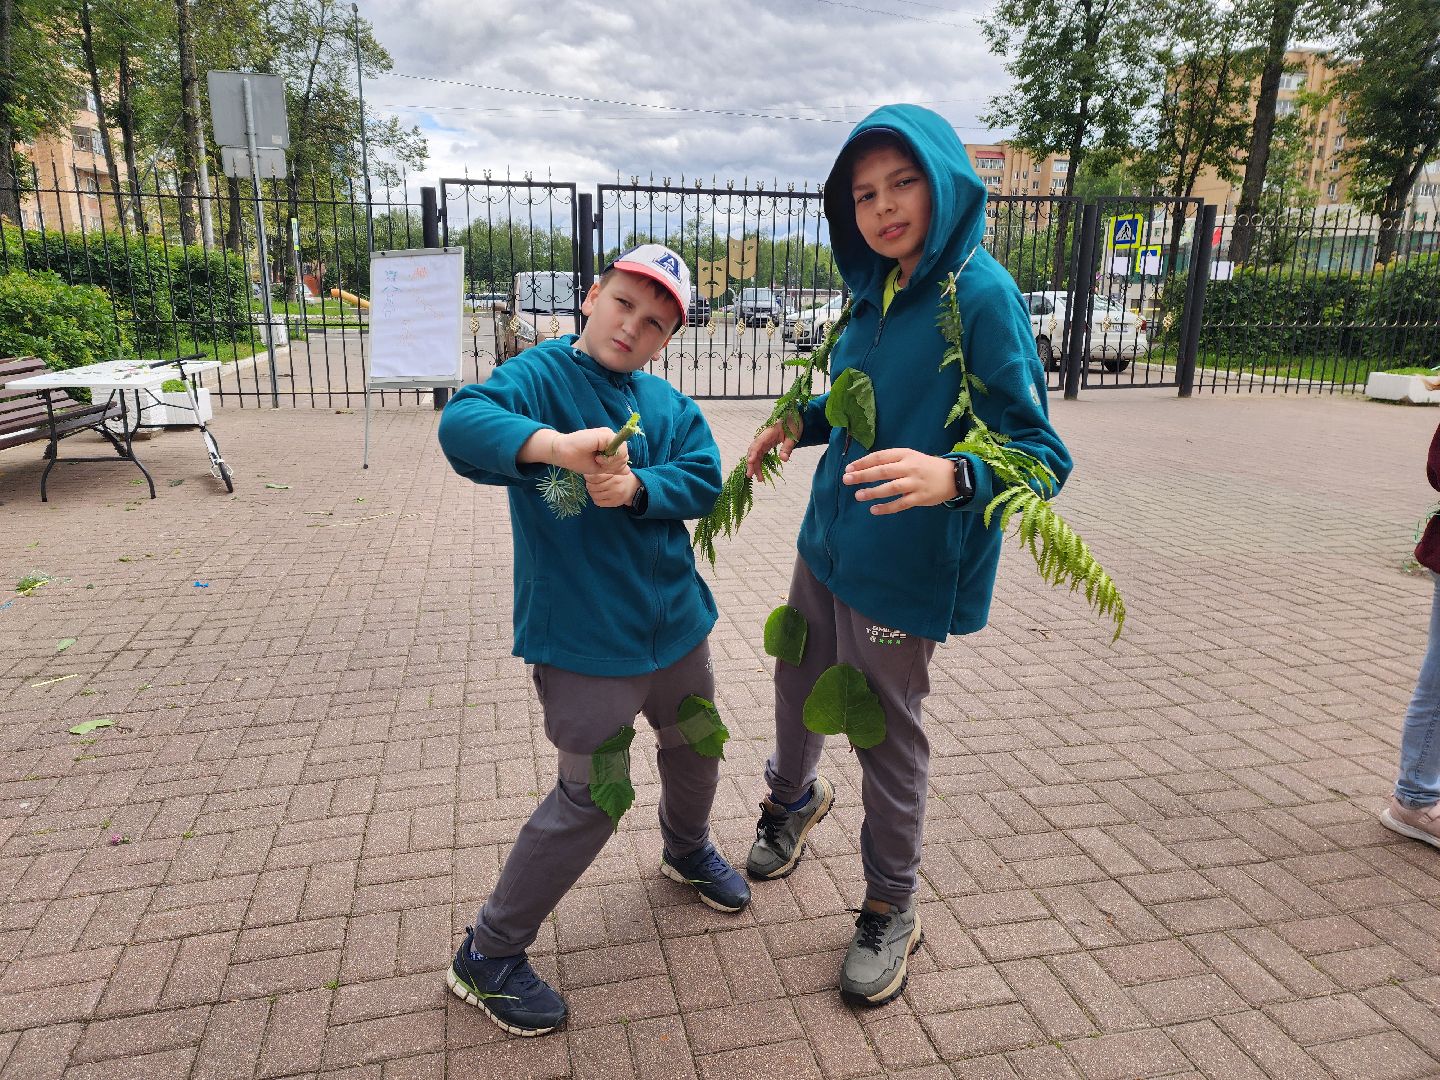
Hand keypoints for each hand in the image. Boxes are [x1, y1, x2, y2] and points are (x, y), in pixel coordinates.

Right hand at [551, 428, 629, 474]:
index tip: (602, 466)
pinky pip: (616, 447)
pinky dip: (608, 458)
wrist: (562, 453)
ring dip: (611, 461)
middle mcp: (609, 437)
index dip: (616, 465)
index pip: (623, 457)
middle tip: (599, 463)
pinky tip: (597, 458)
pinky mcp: (605, 434)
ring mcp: (607, 434)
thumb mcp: (598, 467)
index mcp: (608, 445)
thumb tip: (628, 471)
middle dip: (614, 464)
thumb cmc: (577, 459)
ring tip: (597, 460)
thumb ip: (613, 467)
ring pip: (623, 451)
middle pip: (625, 454)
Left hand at [585, 469, 639, 507]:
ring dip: (591, 492)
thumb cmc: (621, 477)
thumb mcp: (615, 471)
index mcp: (614, 477)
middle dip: (589, 484)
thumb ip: (604, 471)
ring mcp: (614, 496)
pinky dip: (595, 499)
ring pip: (595, 495)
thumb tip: (588, 472)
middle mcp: (614, 487)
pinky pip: (599, 503)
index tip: (587, 476)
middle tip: (589, 482)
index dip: (588, 477)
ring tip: (593, 489)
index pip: (595, 477)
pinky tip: (597, 495)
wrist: (634, 488)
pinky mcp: (614, 503)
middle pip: (593, 487)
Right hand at [745, 418, 798, 478]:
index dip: (753, 452)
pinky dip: (759, 464)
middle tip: (750, 475)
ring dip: (755, 466)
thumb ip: (787, 448)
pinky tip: (760, 472)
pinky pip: (760, 455)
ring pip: (756, 455)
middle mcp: (763, 437)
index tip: (750, 461)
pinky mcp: (766, 445)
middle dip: (751, 463)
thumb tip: (784, 459)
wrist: (793, 418)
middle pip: (754, 450)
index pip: (758, 443)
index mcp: (769, 433)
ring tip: (759, 479)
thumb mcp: (793, 437)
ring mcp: (764, 441)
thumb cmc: (793, 425)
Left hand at [842, 448, 956, 514]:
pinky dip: (887, 508)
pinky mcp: (920, 497)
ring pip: (891, 487)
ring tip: (858, 495)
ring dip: (873, 492)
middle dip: (863, 475)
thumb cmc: (925, 466)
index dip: (863, 462)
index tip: (849, 468)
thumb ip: (891, 461)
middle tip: (847, 479)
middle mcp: (909, 467)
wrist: (954, 476)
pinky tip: (874, 510)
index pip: (880, 457)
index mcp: (905, 454)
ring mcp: (915, 483)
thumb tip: (865, 467)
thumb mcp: (910, 456)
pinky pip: (901, 504)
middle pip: (883, 471)